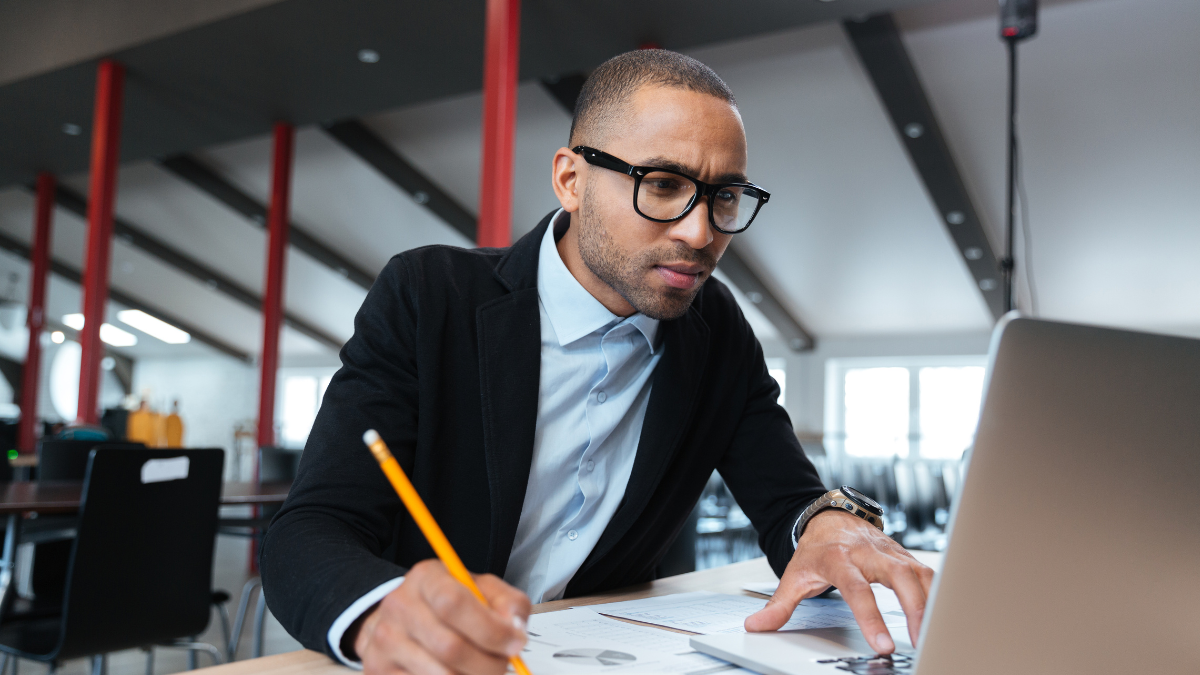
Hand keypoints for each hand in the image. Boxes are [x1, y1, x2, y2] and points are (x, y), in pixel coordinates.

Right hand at [350, 559, 530, 674]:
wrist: (402, 616)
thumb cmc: (447, 602)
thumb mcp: (480, 588)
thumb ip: (507, 602)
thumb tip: (514, 629)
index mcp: (427, 578)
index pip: (454, 603)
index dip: (491, 629)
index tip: (515, 643)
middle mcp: (400, 605)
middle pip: (450, 647)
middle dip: (488, 664)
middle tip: (502, 664)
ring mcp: (385, 640)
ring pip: (441, 674)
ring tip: (481, 668)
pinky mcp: (379, 668)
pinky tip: (457, 672)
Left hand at [744, 509, 933, 653]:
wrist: (830, 518)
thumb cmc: (815, 549)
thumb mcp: (793, 575)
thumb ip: (778, 605)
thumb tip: (756, 626)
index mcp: (839, 558)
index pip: (857, 590)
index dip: (870, 617)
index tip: (883, 645)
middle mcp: (868, 552)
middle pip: (898, 577)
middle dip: (914, 609)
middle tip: (920, 640)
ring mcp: (890, 552)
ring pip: (919, 573)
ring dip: (932, 603)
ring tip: (937, 634)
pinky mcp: (905, 556)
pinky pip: (928, 573)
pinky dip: (940, 593)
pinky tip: (945, 615)